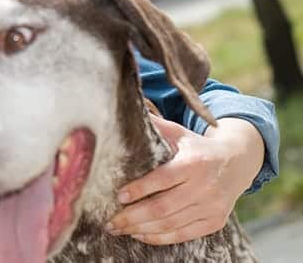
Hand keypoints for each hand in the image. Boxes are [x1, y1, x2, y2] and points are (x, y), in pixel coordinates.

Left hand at [105, 114, 263, 244]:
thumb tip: (129, 110)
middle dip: (133, 216)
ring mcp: (211, 206)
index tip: (119, 196)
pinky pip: (184, 234)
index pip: (163, 179)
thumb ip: (155, 126)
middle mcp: (204, 186)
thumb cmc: (197, 147)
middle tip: (110, 221)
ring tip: (118, 229)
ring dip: (141, 229)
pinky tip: (140, 234)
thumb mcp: (179, 133)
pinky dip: (160, 237)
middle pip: (163, 207)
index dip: (140, 189)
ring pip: (171, 224)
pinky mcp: (215, 221)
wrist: (237, 162)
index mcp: (193, 163)